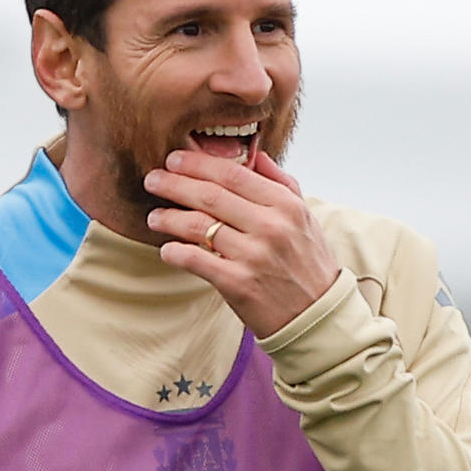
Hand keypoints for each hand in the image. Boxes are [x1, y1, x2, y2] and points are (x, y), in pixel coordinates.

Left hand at [144, 149, 341, 338]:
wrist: (317, 315)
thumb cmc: (308, 264)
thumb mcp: (305, 218)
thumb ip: (282, 183)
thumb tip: (256, 156)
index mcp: (286, 206)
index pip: (233, 174)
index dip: (198, 164)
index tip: (175, 160)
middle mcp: (271, 227)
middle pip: (210, 195)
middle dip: (174, 184)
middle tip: (152, 180)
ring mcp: (254, 256)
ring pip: (197, 225)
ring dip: (168, 217)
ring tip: (154, 217)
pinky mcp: (239, 284)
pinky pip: (195, 260)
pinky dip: (175, 252)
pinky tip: (167, 249)